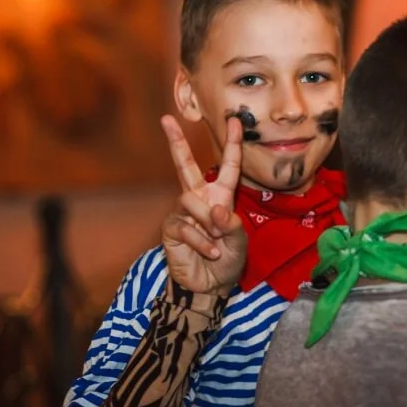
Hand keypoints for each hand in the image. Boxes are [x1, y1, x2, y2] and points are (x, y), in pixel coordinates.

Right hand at [160, 115, 247, 296]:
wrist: (209, 287)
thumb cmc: (227, 262)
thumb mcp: (240, 243)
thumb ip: (232, 224)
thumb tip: (216, 210)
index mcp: (221, 197)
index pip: (228, 167)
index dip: (233, 144)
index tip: (236, 121)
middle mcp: (200, 199)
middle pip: (186, 166)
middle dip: (176, 142)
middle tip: (167, 119)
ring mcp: (183, 213)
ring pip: (190, 201)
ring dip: (207, 222)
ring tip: (216, 242)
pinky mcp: (171, 228)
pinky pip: (184, 226)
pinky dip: (200, 241)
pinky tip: (209, 252)